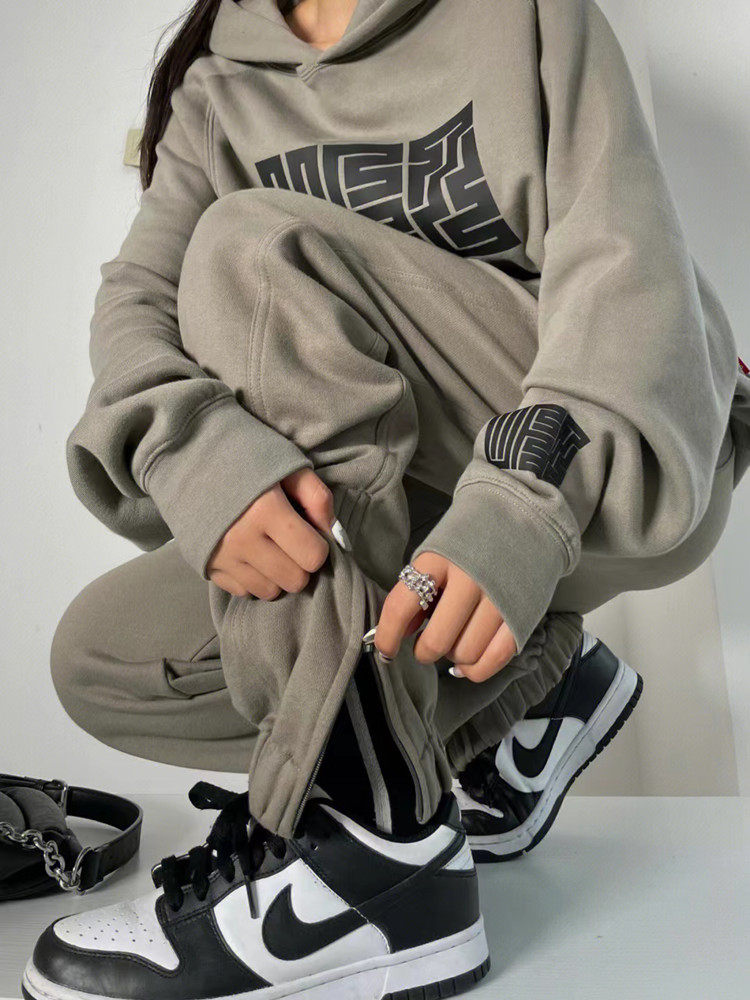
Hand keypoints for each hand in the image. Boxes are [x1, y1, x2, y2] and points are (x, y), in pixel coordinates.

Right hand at [207, 468, 333, 599]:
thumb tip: (333, 534)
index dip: (318, 545)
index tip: (308, 531)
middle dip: (300, 564)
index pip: (313, 556)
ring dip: (277, 575)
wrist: (188, 457)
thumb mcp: (287, 464)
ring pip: (270, 591)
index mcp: (265, 510)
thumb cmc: (244, 456)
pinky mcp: (207, 567)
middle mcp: (242, 540)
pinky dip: (253, 578)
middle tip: (291, 542)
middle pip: (295, 580)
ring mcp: (222, 557)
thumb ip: (316, 496)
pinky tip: (250, 554)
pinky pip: (244, 591)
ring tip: (270, 548)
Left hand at [373, 552, 517, 681]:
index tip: (385, 650)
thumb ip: (418, 589)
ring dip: (453, 656)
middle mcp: (470, 578)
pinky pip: (494, 659)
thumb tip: (401, 633)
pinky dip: (476, 669)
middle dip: (424, 651)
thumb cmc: (471, 539)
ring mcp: (500, 599)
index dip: (387, 635)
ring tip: (456, 639)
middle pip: (437, 640)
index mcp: (439, 558)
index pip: (402, 606)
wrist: (524, 516)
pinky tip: (468, 663)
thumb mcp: (437, 552)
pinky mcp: (523, 614)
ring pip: (465, 654)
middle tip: (425, 645)